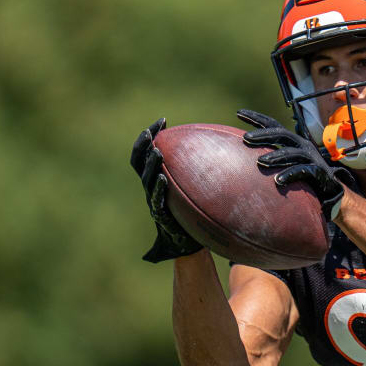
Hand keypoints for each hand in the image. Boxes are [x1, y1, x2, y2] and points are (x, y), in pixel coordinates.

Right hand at [130, 118, 203, 262]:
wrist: (188, 244)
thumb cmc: (192, 214)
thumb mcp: (195, 190)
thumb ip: (201, 171)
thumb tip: (226, 144)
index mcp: (156, 178)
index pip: (146, 153)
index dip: (150, 137)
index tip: (162, 121)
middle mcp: (151, 187)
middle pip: (140, 162)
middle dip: (143, 145)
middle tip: (150, 132)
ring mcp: (154, 201)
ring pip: (146, 179)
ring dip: (150, 164)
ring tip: (157, 151)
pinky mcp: (161, 215)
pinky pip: (156, 200)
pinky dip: (157, 189)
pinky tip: (162, 178)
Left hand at [237, 109, 353, 220]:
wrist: (331, 192)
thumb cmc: (303, 179)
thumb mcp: (286, 165)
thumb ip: (271, 159)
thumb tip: (243, 160)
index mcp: (292, 142)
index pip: (273, 125)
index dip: (257, 118)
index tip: (239, 113)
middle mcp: (302, 146)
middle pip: (282, 134)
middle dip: (264, 135)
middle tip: (246, 138)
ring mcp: (311, 158)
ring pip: (292, 153)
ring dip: (275, 156)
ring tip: (260, 162)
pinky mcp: (319, 172)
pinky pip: (304, 171)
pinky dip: (291, 174)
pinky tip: (277, 181)